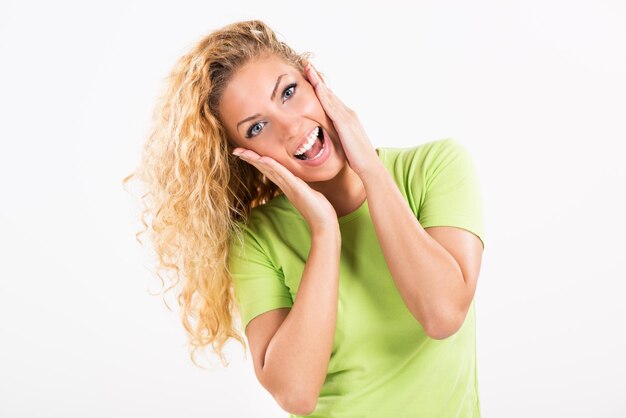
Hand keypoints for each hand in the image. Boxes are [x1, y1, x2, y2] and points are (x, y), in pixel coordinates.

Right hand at [231, 149, 338, 231]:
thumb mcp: (307, 194)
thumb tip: (299, 183)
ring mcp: (290, 187)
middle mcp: (285, 186)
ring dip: (256, 160)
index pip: (269, 169)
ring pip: (270, 170)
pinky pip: (283, 175)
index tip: (245, 153)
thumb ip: (300, 187)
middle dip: (250, 159)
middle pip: (265, 168)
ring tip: (243, 153)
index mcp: (287, 185)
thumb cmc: (318, 210)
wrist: (324, 224)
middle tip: (236, 151)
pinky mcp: (296, 189)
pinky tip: (264, 159)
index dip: (257, 160)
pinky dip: (273, 167)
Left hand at [304, 62, 379, 178]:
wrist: (370, 167)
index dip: (322, 88)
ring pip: (329, 95)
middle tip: (308, 65)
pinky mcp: (345, 122)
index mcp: (348, 118)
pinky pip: (330, 105)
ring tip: (309, 68)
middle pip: (330, 93)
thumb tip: (332, 137)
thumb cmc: (358, 160)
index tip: (312, 77)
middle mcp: (348, 113)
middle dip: (319, 78)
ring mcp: (347, 116)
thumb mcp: (346, 144)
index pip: (332, 100)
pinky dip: (322, 94)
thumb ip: (339, 137)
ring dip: (318, 81)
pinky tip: (315, 85)